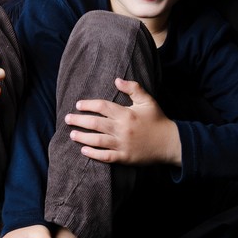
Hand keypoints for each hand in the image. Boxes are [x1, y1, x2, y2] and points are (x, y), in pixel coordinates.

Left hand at [64, 78, 180, 165]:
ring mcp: (123, 144)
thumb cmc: (157, 120)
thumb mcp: (148, 100)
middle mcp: (122, 129)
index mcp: (126, 114)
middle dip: (79, 120)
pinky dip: (93, 154)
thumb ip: (133, 88)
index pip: (102, 106)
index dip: (88, 105)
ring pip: (97, 140)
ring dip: (82, 137)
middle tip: (67, 119)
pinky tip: (84, 151)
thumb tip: (116, 80)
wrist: (170, 143)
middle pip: (95, 123)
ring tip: (72, 134)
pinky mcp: (125, 157)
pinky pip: (105, 156)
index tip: (78, 105)